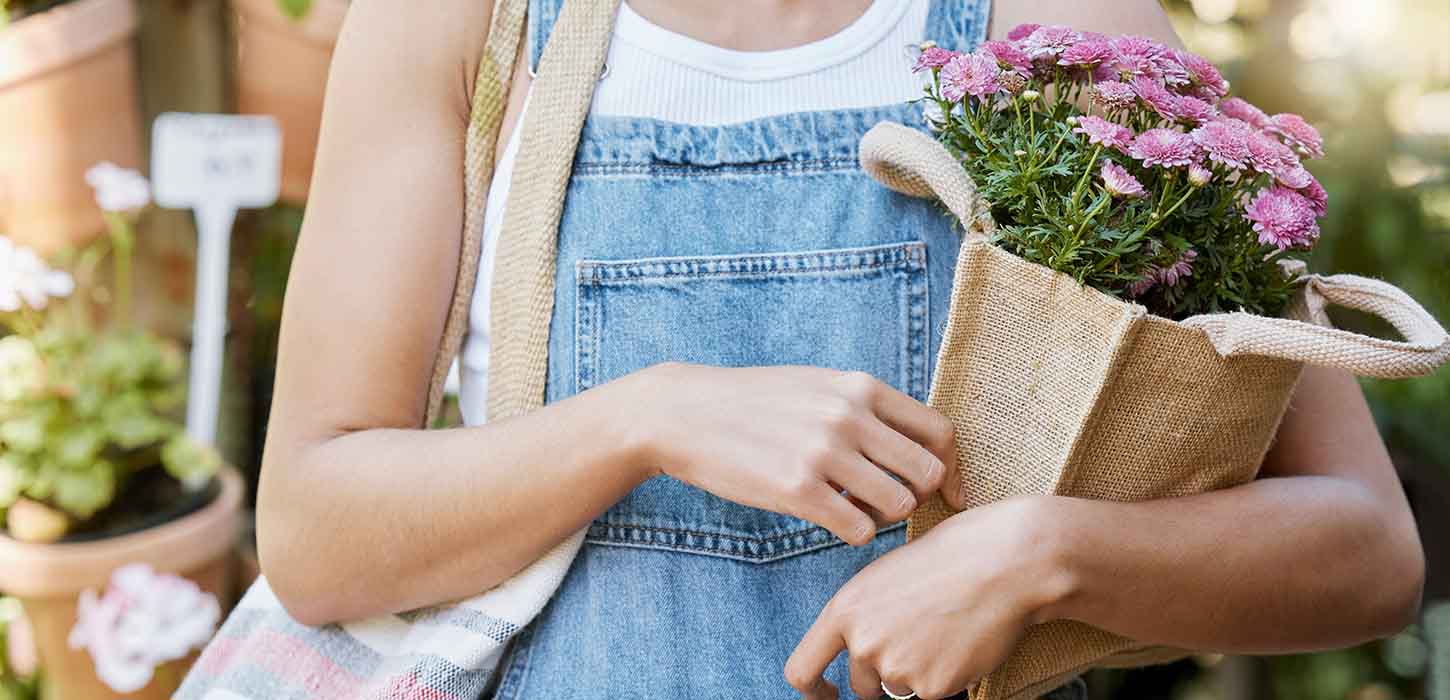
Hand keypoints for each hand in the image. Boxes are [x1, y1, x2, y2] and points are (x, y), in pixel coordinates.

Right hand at [630, 362, 958, 545]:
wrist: (685, 413)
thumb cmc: (754, 402)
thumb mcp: (817, 384)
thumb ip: (865, 405)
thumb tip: (917, 439)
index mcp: (860, 387)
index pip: (939, 431)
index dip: (951, 467)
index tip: (946, 490)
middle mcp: (849, 416)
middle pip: (928, 473)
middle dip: (919, 496)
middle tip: (893, 504)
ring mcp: (824, 453)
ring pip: (899, 505)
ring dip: (885, 517)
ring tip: (858, 511)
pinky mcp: (797, 491)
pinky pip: (859, 529)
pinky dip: (855, 533)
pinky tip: (833, 520)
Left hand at [784, 497, 1071, 699]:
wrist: (1003, 563)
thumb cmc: (947, 560)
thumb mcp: (884, 578)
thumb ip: (862, 617)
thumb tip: (859, 649)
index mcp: (845, 610)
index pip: (801, 669)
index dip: (813, 689)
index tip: (828, 693)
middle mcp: (864, 643)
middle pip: (861, 685)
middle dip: (883, 675)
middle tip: (919, 640)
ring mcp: (897, 668)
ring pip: (897, 690)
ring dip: (916, 673)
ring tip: (943, 631)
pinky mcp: (933, 687)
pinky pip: (932, 693)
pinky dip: (947, 676)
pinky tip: (962, 641)